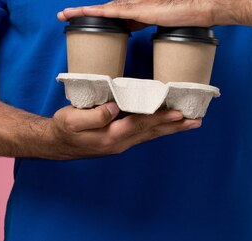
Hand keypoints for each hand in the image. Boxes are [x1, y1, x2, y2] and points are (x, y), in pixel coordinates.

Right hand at [45, 102, 201, 159]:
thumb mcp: (72, 119)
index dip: (159, 117)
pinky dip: (159, 129)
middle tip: (195, 120)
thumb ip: (94, 115)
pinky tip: (169, 124)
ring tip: (191, 123)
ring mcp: (122, 143)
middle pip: (152, 132)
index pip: (140, 124)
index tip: (176, 112)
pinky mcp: (121, 140)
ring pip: (151, 135)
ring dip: (172, 129)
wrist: (56, 143)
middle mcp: (121, 143)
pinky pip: (145, 134)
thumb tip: (115, 107)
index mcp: (111, 137)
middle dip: (174, 125)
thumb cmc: (63, 128)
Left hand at [56, 0, 213, 30]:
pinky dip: (95, 12)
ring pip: (104, 7)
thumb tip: (142, 32)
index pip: (118, 9)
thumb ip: (153, 24)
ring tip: (66, 13)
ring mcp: (137, 2)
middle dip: (87, 11)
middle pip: (107, 6)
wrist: (202, 7)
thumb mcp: (166, 22)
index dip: (101, 14)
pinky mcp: (140, 8)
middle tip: (68, 14)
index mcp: (143, 2)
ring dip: (84, 10)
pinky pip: (111, 10)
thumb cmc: (191, 15)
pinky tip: (82, 13)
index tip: (88, 19)